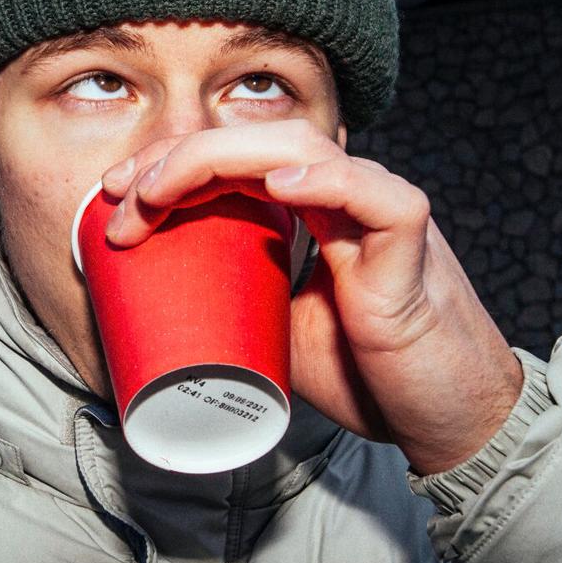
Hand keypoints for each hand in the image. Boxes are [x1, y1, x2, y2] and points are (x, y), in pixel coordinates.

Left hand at [100, 119, 522, 474]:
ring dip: (222, 159)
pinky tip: (281, 186)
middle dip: (179, 155)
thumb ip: (238, 297)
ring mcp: (379, 216)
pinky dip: (328, 182)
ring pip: (304, 149)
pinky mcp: (412, 251)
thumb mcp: (277, 330)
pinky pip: (380, 197)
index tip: (114, 197)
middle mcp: (344, 198)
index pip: (237, 158)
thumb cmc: (371, 372)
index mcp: (311, 210)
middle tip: (120, 193)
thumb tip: (160, 298)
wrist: (447, 422)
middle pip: (258, 139)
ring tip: (165, 189)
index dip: (173, 163)